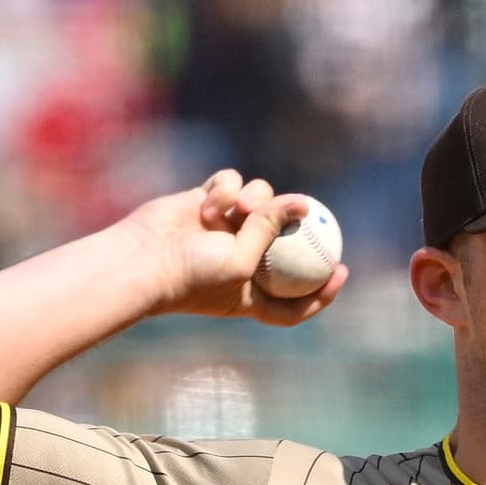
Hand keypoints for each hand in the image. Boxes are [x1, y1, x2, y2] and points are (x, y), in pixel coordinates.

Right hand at [130, 172, 354, 328]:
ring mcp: (226, 229)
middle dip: (290, 223)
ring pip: (262, 200)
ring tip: (240, 207)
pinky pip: (232, 184)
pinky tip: (213, 201)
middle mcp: (243, 260)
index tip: (342, 269)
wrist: (143, 257)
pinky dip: (227, 189)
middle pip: (285, 237)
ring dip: (256, 199)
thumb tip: (303, 203)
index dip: (323, 290)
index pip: (296, 299)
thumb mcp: (242, 261)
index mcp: (254, 293)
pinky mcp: (207, 202)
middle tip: (303, 211)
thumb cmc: (193, 275)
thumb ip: (273, 230)